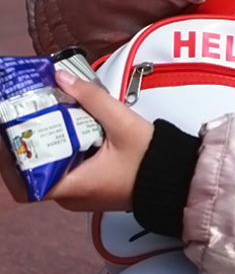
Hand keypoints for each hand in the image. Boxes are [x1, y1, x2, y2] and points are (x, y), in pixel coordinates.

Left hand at [0, 71, 152, 212]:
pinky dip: (61, 149)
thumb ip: (91, 98)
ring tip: (42, 115)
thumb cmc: (151, 159)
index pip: (24, 182)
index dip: (9, 160)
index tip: (7, 132)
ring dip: (45, 145)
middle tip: (24, 115)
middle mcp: (71, 197)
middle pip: (34, 172)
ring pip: (50, 169)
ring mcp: (81, 194)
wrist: (178, 178)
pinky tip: (66, 126)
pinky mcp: (91, 187)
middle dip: (26, 144)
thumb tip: (60, 77)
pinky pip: (66, 169)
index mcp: (73, 188)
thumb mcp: (121, 123)